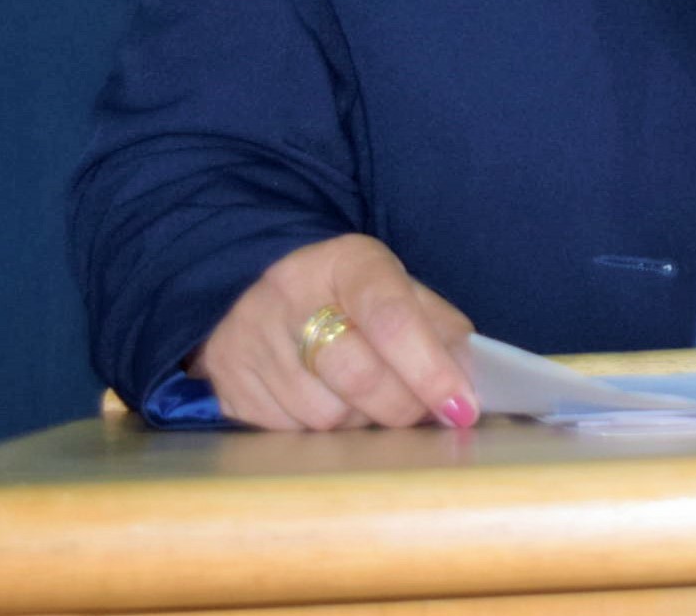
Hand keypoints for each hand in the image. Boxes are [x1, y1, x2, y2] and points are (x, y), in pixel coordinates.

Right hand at [190, 234, 477, 429]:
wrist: (258, 290)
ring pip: (325, 416)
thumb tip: (468, 386)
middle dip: (403, 406)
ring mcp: (249, 340)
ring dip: (361, 422)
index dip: (430, 370)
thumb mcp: (399, 290)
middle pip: (359, 376)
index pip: (392, 319)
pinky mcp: (228, 384)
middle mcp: (289, 294)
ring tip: (366, 398)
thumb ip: (439, 329)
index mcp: (346, 261)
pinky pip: (291, 434)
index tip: (460, 408)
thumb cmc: (349, 297)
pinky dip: (322, 432)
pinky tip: (326, 402)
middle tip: (424, 413)